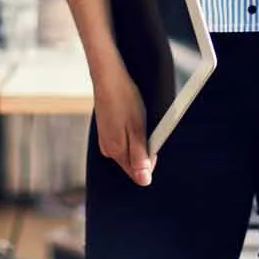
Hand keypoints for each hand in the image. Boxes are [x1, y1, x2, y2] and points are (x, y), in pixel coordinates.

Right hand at [91, 63, 154, 185]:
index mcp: (115, 151)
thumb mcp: (137, 129)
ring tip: (135, 118)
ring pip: (128, 149)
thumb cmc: (124, 99)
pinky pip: (122, 140)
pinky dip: (130, 132)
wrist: (108, 77)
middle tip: (144, 126)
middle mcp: (108, 149)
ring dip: (137, 138)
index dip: (150, 158)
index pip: (137, 173)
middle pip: (133, 161)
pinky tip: (129, 116)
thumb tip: (144, 181)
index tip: (152, 139)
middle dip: (144, 148)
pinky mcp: (105, 131)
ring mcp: (105, 140)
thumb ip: (140, 156)